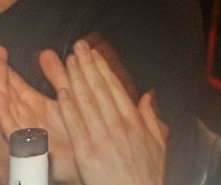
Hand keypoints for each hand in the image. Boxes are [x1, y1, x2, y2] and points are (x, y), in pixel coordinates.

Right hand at [0, 47, 77, 181]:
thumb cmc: (77, 130)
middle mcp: (25, 114)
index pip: (11, 80)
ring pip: (5, 104)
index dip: (2, 64)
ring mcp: (24, 127)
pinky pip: (12, 125)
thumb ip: (57, 75)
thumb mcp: (67, 94)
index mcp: (33, 103)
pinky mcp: (28, 140)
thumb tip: (47, 52)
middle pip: (5, 89)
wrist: (88, 156)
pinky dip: (3, 111)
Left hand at [51, 41, 167, 184]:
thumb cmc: (146, 176)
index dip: (103, 69)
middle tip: (79, 48)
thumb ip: (150, 117)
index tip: (94, 55)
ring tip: (69, 61)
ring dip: (77, 79)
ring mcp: (102, 138)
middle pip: (100, 90)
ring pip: (87, 102)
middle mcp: (119, 127)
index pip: (116, 88)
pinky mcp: (88, 153)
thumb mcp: (157, 144)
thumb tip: (148, 97)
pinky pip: (77, 126)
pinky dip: (70, 108)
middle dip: (88, 66)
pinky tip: (63, 93)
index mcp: (134, 122)